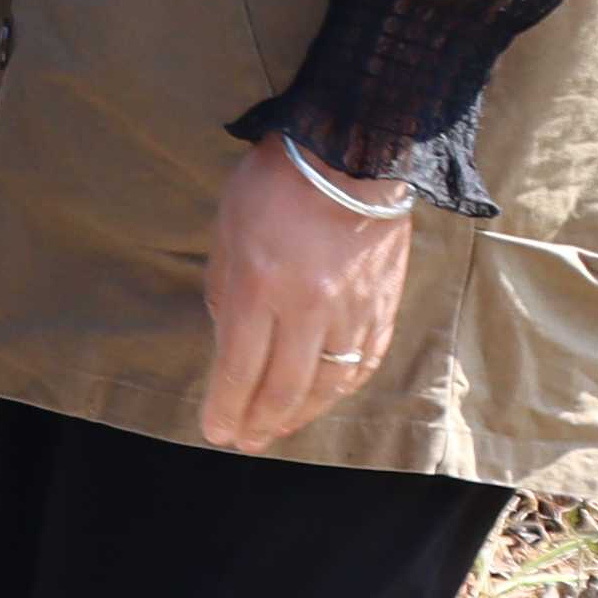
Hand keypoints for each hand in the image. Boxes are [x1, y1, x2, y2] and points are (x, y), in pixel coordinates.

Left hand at [198, 135, 414, 450]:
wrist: (352, 156)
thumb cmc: (274, 185)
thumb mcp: (227, 231)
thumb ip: (226, 292)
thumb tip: (229, 343)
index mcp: (260, 285)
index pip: (239, 367)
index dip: (226, 406)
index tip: (214, 430)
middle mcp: (308, 307)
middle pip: (283, 387)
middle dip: (257, 422)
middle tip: (241, 442)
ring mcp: (352, 311)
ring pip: (326, 385)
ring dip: (298, 416)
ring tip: (274, 431)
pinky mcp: (383, 308)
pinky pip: (362, 364)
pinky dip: (338, 391)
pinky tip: (320, 402)